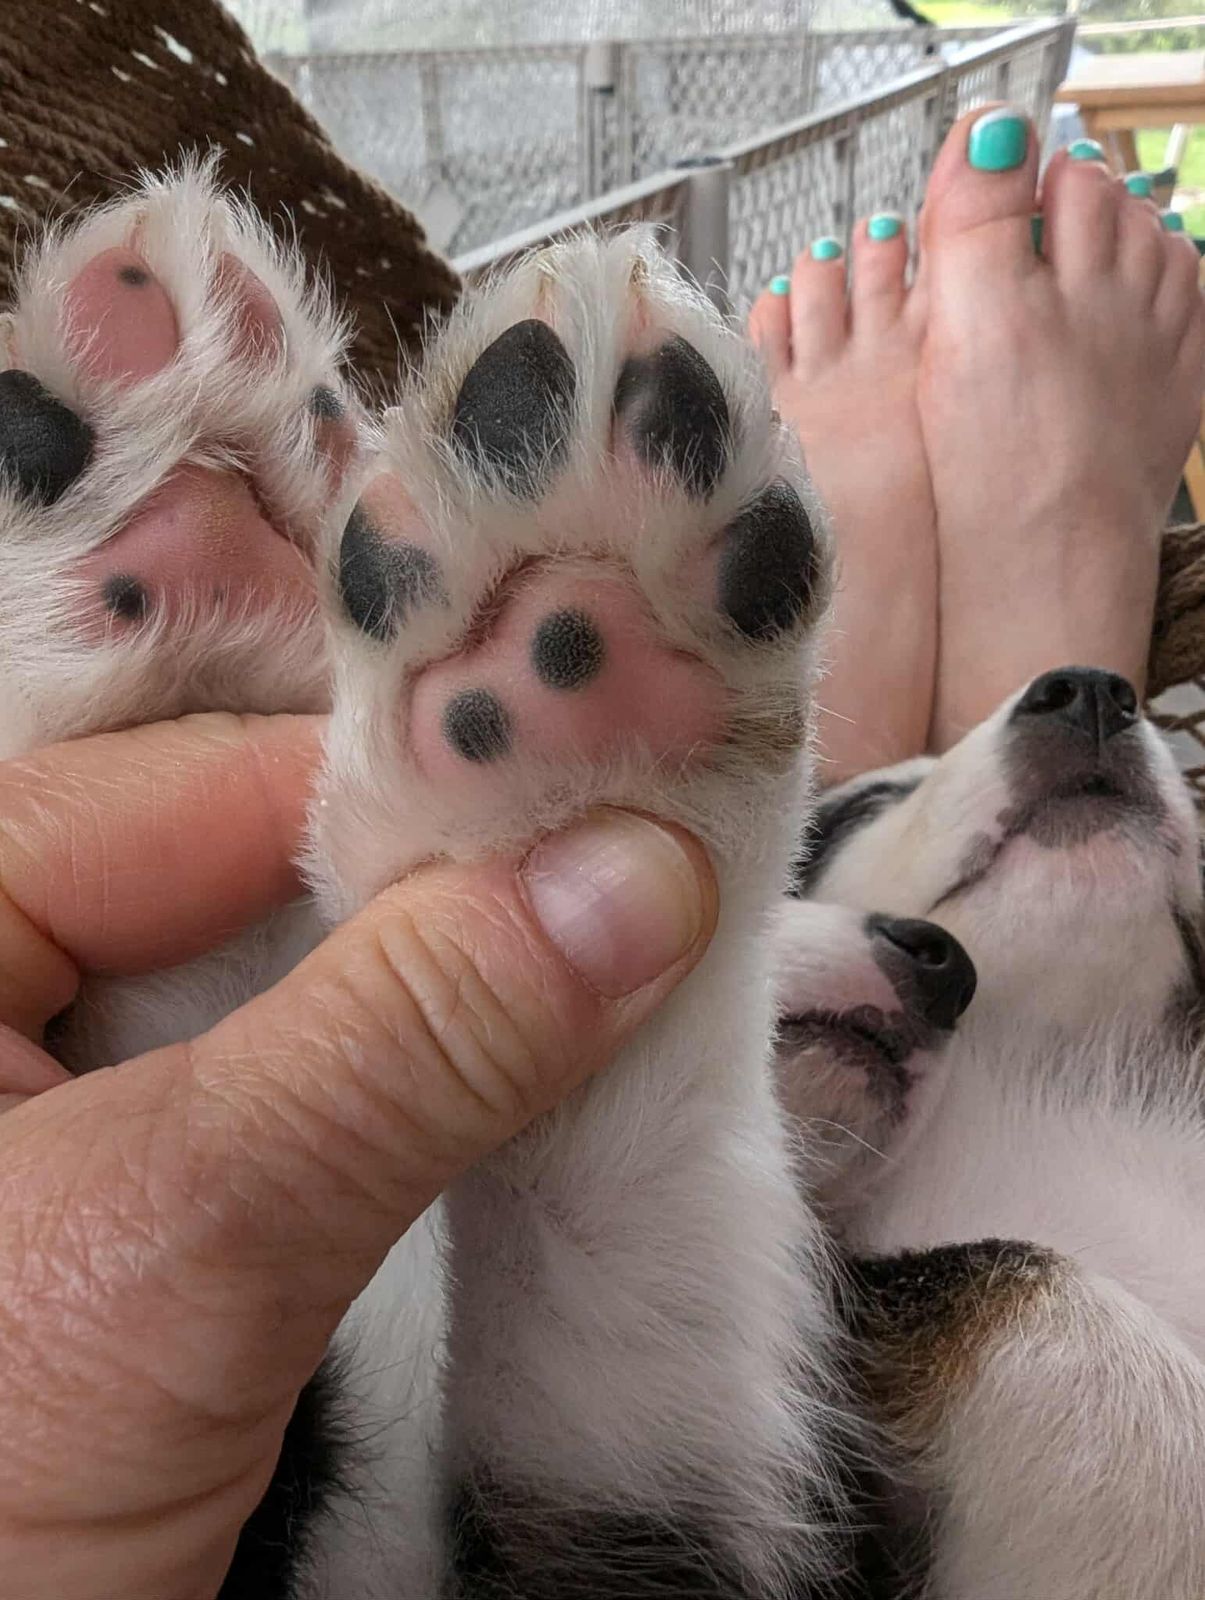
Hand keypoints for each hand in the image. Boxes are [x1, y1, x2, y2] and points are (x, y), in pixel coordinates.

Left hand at [0, 713, 715, 1599]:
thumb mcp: (177, 1242)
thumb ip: (402, 1044)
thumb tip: (636, 879)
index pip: (208, 784)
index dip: (420, 789)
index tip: (623, 805)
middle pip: (263, 873)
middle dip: (452, 893)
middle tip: (652, 888)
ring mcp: (68, 1090)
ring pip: (301, 985)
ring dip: (455, 998)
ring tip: (621, 975)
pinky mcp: (145, 1195)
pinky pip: (305, 1087)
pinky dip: (421, 1085)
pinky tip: (528, 1078)